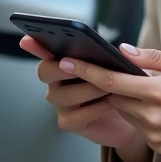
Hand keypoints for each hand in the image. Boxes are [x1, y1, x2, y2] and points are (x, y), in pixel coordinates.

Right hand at [20, 35, 144, 157]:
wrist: (133, 114)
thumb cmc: (124, 86)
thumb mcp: (124, 66)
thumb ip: (119, 56)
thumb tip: (120, 50)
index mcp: (66, 62)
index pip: (46, 50)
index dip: (35, 45)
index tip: (27, 39)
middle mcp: (58, 81)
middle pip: (45, 71)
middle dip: (62, 68)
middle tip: (80, 66)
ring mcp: (61, 103)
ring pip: (62, 95)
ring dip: (87, 89)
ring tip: (109, 86)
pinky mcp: (69, 122)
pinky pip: (75, 116)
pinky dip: (94, 108)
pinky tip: (110, 103)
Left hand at [59, 45, 160, 157]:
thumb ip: (153, 57)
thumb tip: (123, 51)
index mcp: (160, 92)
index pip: (111, 82)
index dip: (86, 71)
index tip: (67, 62)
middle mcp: (154, 118)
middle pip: (114, 99)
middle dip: (108, 84)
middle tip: (106, 68)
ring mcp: (156, 136)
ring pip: (125, 113)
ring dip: (126, 99)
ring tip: (143, 86)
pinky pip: (139, 127)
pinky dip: (141, 113)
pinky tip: (159, 104)